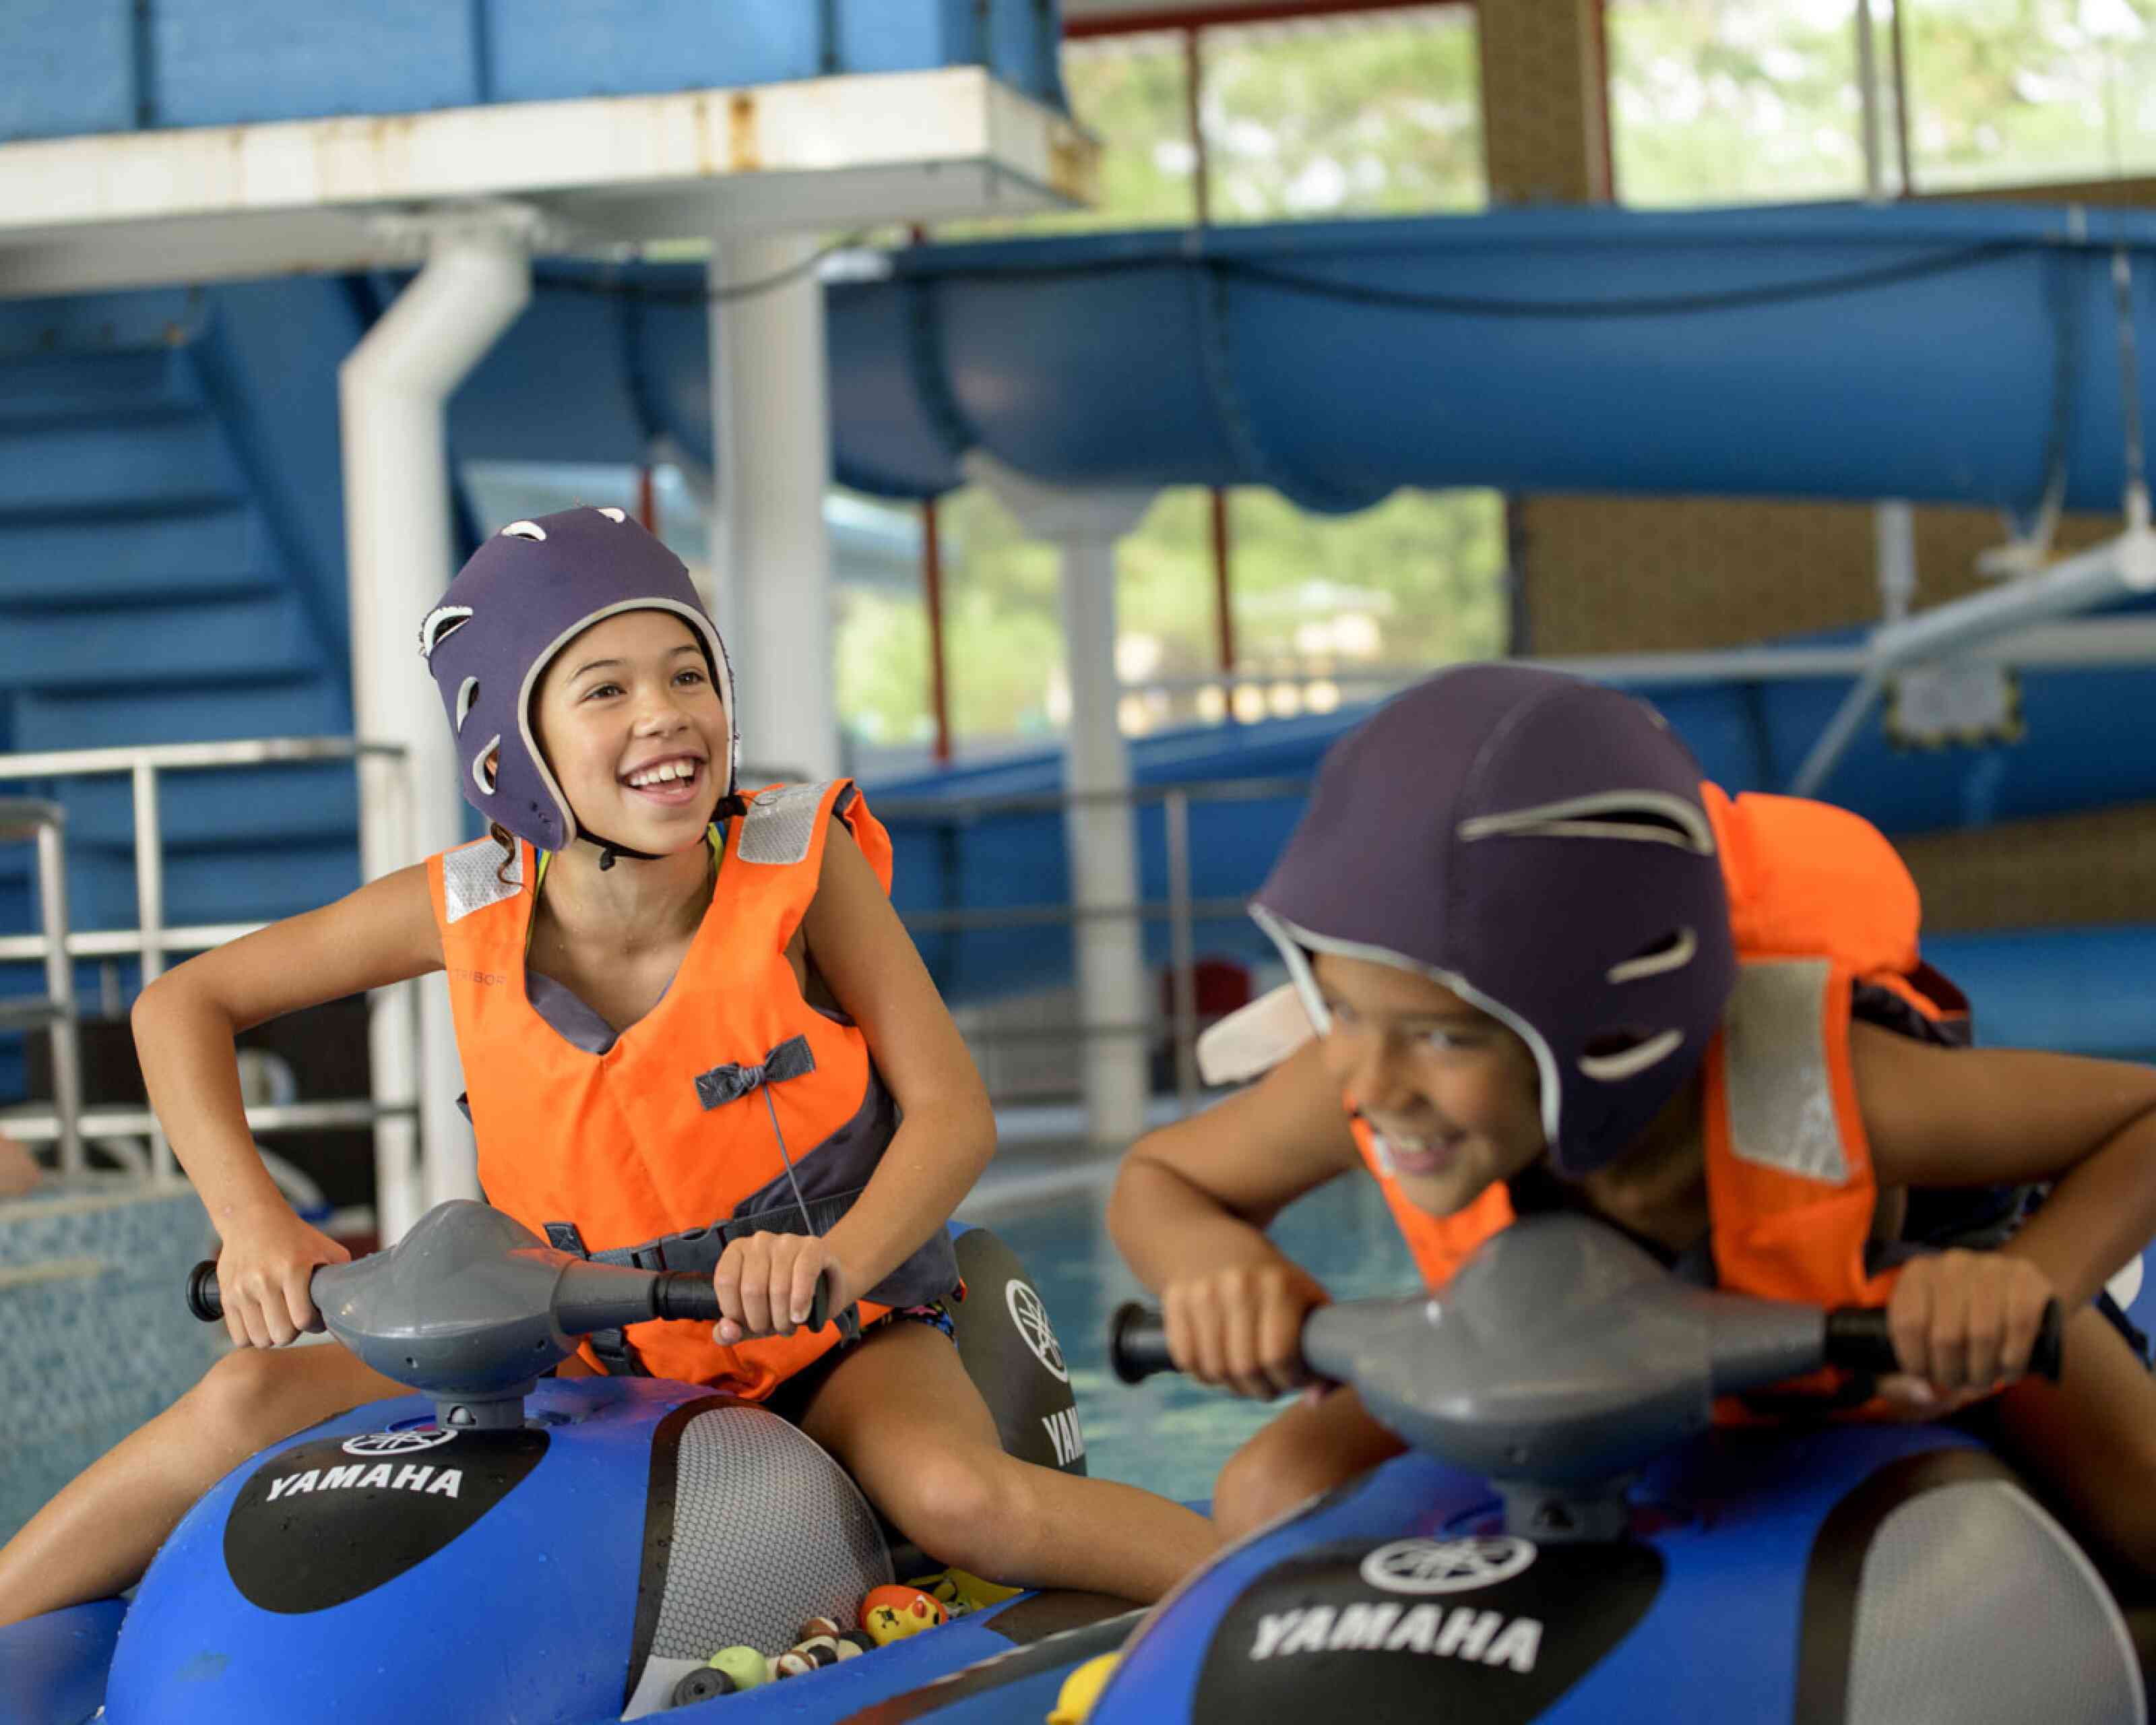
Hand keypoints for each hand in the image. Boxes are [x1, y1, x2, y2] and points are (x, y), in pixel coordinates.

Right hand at [215, 1208, 350, 1348]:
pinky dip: (251, 1337)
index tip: (317, 1319)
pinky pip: (238, 1337)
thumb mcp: (325, 1247)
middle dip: (294, 1333)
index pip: (303, 1320)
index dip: (315, 1325)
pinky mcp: (226, 1296)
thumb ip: (342, 1273)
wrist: (251, 1220)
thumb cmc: (294, 1236)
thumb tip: (356, 1297)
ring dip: (272, 1337)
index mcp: (293, 1269)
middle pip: (281, 1335)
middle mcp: (264, 1281)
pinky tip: (261, 1324)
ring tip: (279, 1322)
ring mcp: (242, 1290)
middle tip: (296, 1321)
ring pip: (259, 1339)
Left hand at [711, 1232, 850, 1345]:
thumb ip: (730, 1330)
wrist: (825, 1284)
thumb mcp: (751, 1318)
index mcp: (737, 1251)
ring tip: (789, 1325)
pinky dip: (800, 1303)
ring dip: (783, 1319)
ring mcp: (787, 1241)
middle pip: (752, 1289)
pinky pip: (803, 1276)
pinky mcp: (813, 1246)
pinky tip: (800, 1316)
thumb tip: (727, 1331)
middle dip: (762, 1321)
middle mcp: (760, 1241)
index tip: (748, 1324)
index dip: (736, 1311)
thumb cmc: (780, 1301)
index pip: (725, 1282)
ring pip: (778, 1288)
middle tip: (773, 1329)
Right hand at [1161, 1259, 1329, 1399]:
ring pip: (1214, 1370)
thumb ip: (1324, 1352)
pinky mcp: (1175, 1299)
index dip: (1288, 1380)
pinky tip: (1219, 1363)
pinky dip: (1202, 1373)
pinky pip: (1186, 1360)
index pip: (1279, 1357)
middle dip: (1260, 1390)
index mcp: (1278, 1285)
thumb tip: (1314, 1401)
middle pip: (1245, 1369)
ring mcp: (1202, 1292)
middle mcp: (1238, 1285)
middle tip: (1267, 1386)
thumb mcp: (1307, 1302)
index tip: (1292, 1378)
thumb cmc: (1274, 1283)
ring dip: (1231, 1386)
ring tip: (1245, 1376)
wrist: (1216, 1244)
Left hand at [1885, 1248, 2053, 1399]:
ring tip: (1982, 1382)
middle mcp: (1953, 1264)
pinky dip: (2013, 1361)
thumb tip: (1921, 1394)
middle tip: (1958, 1385)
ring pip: (1983, 1336)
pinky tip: (2008, 1371)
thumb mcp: (1926, 1330)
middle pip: (1946, 1336)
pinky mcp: (2026, 1280)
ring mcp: (1992, 1267)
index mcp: (1918, 1273)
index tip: (1925, 1378)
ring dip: (1983, 1372)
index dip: (1916, 1361)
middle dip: (1952, 1374)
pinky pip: (2019, 1328)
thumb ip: (1910, 1365)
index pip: (1908, 1324)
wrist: (2009, 1289)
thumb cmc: (1959, 1317)